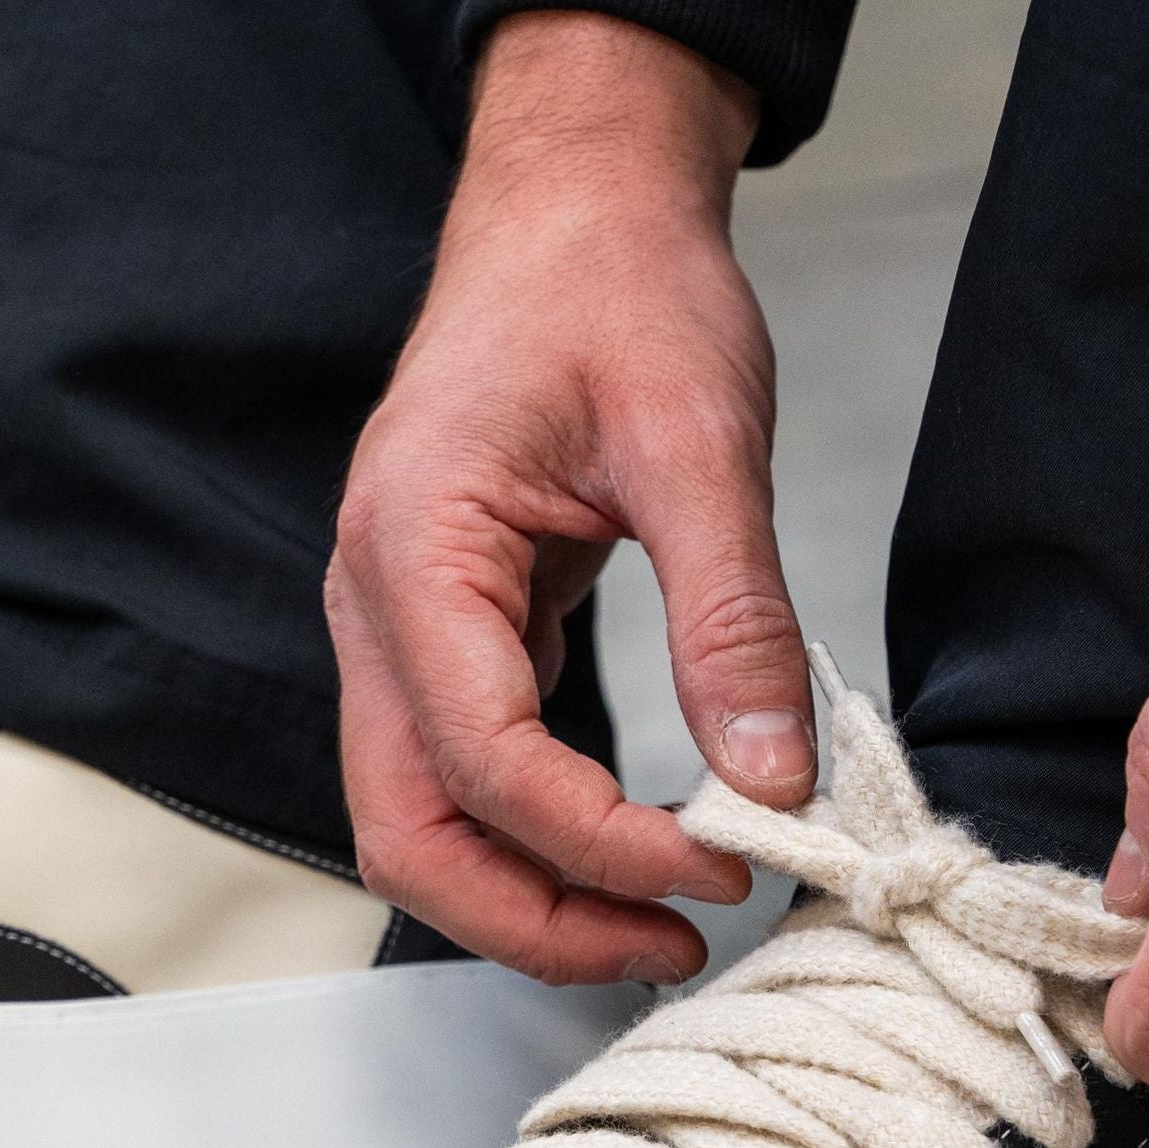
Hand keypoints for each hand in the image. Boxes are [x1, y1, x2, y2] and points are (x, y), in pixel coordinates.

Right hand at [327, 9, 814, 981]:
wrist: (576, 205)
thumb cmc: (614, 285)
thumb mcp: (699, 437)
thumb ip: (733, 615)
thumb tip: (772, 777)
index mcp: (414, 548)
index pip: (482, 758)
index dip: (597, 840)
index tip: (720, 863)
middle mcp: (376, 601)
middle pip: (408, 830)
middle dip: (533, 915)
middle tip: (672, 943)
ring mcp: (399, 623)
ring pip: (423, 818)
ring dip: (531, 890)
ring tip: (664, 916)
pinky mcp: (449, 629)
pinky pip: (466, 768)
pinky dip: (540, 829)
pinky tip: (641, 841)